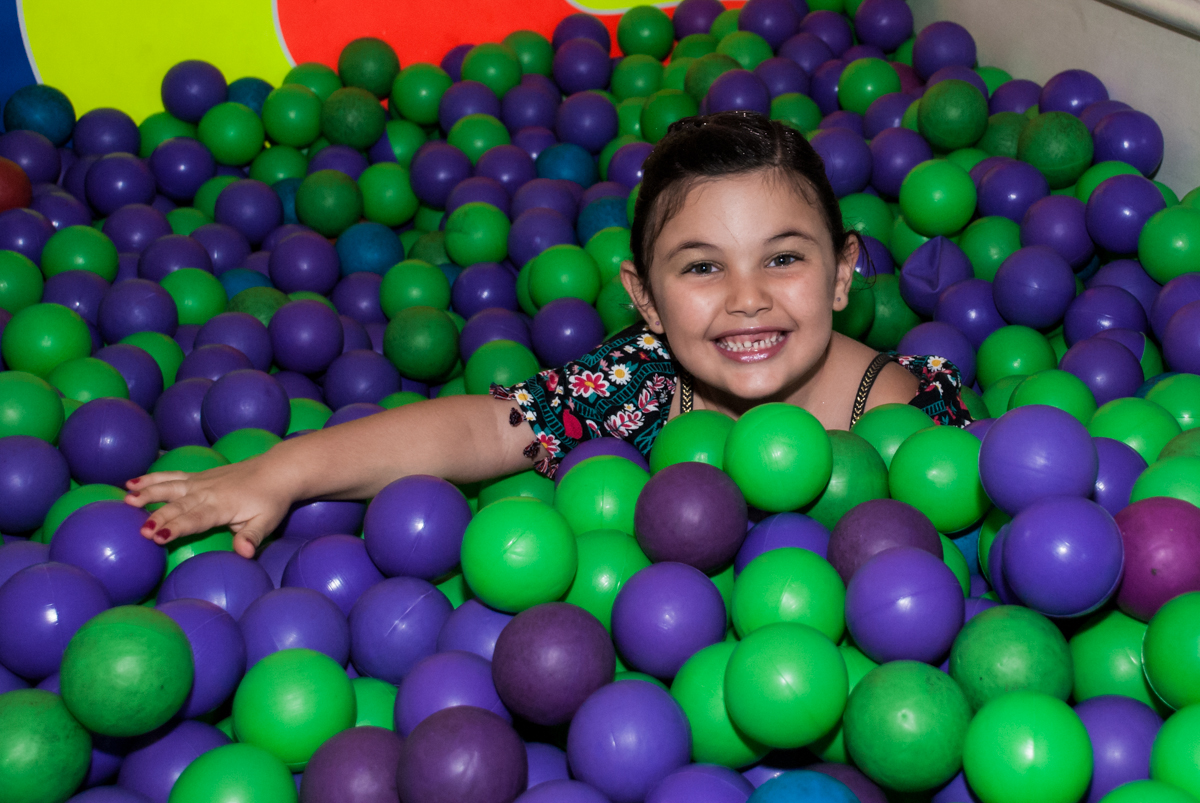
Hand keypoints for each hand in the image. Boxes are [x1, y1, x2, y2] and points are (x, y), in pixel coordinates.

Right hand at [124, 457, 294, 557]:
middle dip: (159, 517)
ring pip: (170, 487)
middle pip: (178, 506)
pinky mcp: (197, 477)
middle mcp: (207, 492)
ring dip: (148, 493)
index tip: (158, 537)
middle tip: (140, 530)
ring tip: (127, 500)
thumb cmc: (271, 500)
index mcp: (221, 506)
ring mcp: (200, 482)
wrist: (276, 470)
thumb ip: (252, 537)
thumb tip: (244, 553)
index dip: (177, 528)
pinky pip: (171, 477)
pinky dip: (152, 479)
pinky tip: (132, 483)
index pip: (195, 519)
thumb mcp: (267, 521)